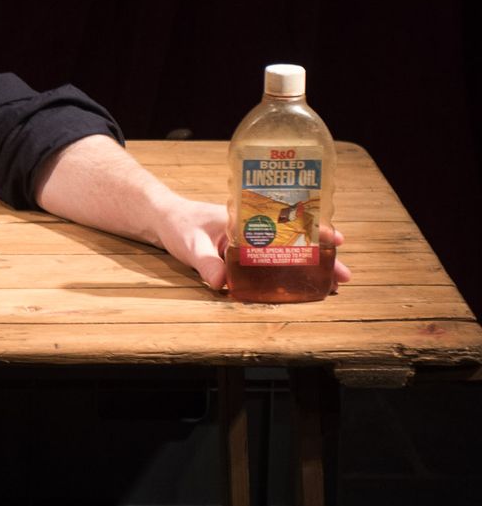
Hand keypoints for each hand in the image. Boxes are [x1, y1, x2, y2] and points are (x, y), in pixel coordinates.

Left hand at [156, 198, 349, 290]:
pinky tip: (299, 287)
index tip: (338, 239)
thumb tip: (222, 284)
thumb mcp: (191, 244)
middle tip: (344, 276)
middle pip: (295, 242)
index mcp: (249, 218)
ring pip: (286, 254)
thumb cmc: (178, 225)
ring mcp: (251, 242)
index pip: (289, 222)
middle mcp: (256, 228)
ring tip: (332, 285)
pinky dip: (287, 273)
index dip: (315, 231)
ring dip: (308, 268)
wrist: (162, 221)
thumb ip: (206, 263)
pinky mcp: (243, 255)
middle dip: (321, 258)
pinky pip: (269, 264)